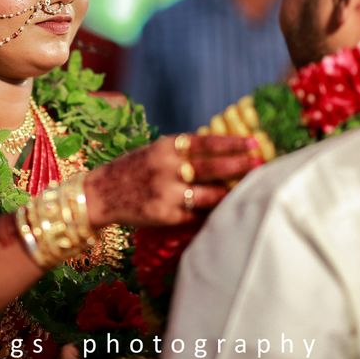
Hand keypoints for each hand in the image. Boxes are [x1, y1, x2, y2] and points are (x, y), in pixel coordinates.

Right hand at [84, 134, 258, 226]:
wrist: (100, 194)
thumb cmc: (132, 170)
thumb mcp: (155, 152)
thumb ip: (182, 151)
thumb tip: (222, 151)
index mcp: (165, 147)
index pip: (205, 142)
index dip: (232, 143)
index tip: (253, 142)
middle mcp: (166, 168)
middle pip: (211, 167)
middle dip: (239, 166)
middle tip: (260, 164)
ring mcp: (166, 193)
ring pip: (208, 195)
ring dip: (230, 193)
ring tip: (247, 190)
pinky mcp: (165, 216)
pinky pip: (196, 215)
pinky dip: (211, 213)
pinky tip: (225, 212)